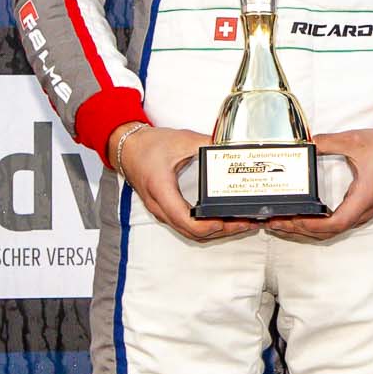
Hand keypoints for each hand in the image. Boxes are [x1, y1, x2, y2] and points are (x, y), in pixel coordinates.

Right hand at [110, 123, 252, 242]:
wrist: (126, 147)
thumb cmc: (146, 146)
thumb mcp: (180, 140)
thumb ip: (206, 144)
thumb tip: (229, 148)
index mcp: (161, 190)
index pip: (185, 220)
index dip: (207, 225)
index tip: (226, 221)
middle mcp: (160, 206)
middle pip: (192, 232)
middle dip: (221, 231)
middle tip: (246, 223)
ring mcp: (162, 211)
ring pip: (190, 233)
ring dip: (215, 232)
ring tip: (240, 224)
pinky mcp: (165, 211)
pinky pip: (186, 227)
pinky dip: (206, 227)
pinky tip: (222, 220)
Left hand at [270, 126, 372, 241]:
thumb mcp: (355, 141)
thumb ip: (327, 142)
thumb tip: (306, 142)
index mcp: (363, 198)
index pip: (335, 223)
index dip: (312, 226)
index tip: (292, 220)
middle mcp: (362, 211)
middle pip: (328, 232)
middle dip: (300, 230)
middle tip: (274, 223)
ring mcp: (361, 212)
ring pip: (331, 232)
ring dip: (306, 231)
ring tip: (281, 224)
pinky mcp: (359, 209)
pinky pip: (335, 225)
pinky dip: (316, 226)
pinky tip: (301, 220)